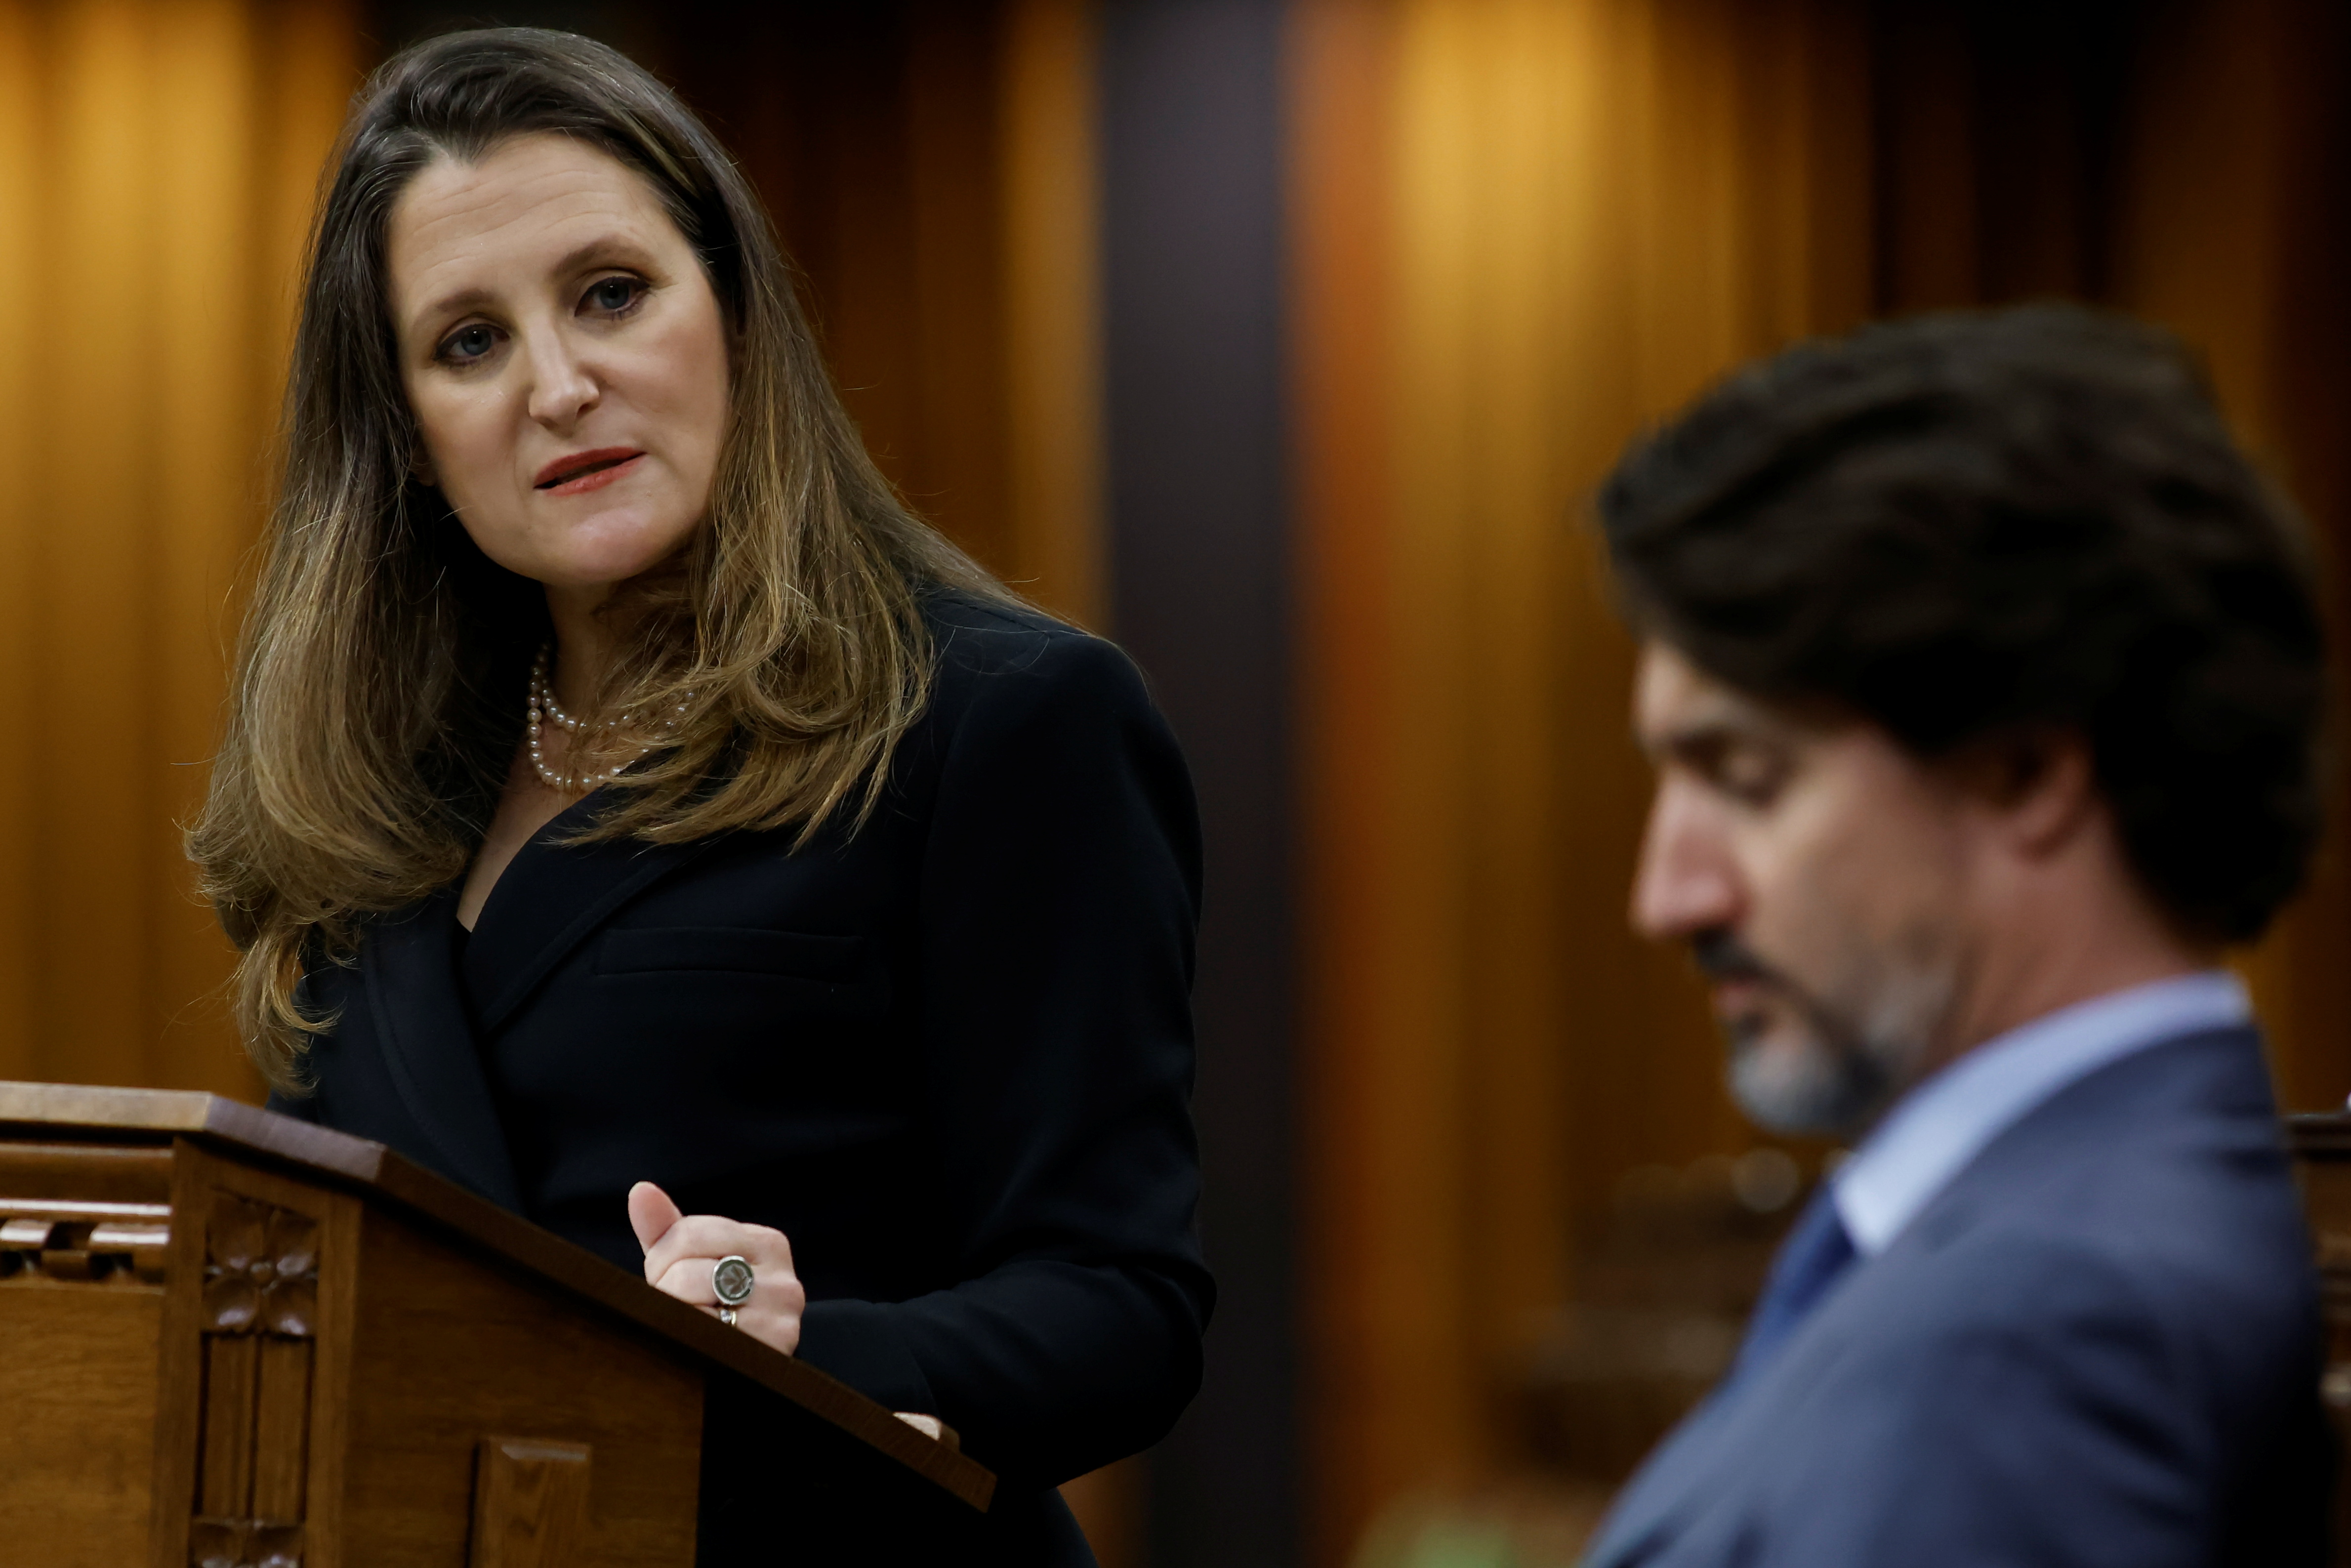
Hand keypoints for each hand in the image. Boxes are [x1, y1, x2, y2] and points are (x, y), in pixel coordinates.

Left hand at [627, 1181, 805, 1355]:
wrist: (752, 1372)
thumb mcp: (693, 1264)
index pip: (688, 1233)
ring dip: (675, 1322)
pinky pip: (707, 1340)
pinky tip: (699, 1347)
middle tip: (679, 1310)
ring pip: (693, 1307)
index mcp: (766, 1243)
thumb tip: (641, 1190)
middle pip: (687, 1271)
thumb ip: (667, 1230)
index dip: (663, 1260)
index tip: (671, 1280)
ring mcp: (780, 1315)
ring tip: (690, 1329)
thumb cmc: (717, 1310)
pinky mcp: (773, 1347)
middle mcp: (782, 1276)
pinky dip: (690, 1345)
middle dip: (667, 1293)